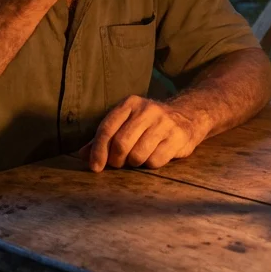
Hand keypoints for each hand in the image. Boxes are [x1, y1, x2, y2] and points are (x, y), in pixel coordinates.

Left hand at [80, 96, 206, 171]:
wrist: (187, 116)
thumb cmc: (149, 124)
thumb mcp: (126, 123)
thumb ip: (104, 138)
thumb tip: (83, 155)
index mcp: (130, 104)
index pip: (107, 128)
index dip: (98, 150)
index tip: (95, 167)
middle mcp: (147, 110)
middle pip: (121, 144)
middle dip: (116, 160)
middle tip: (119, 164)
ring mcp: (164, 122)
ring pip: (138, 155)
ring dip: (134, 163)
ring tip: (138, 157)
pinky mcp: (177, 136)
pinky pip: (155, 161)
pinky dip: (151, 164)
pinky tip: (154, 156)